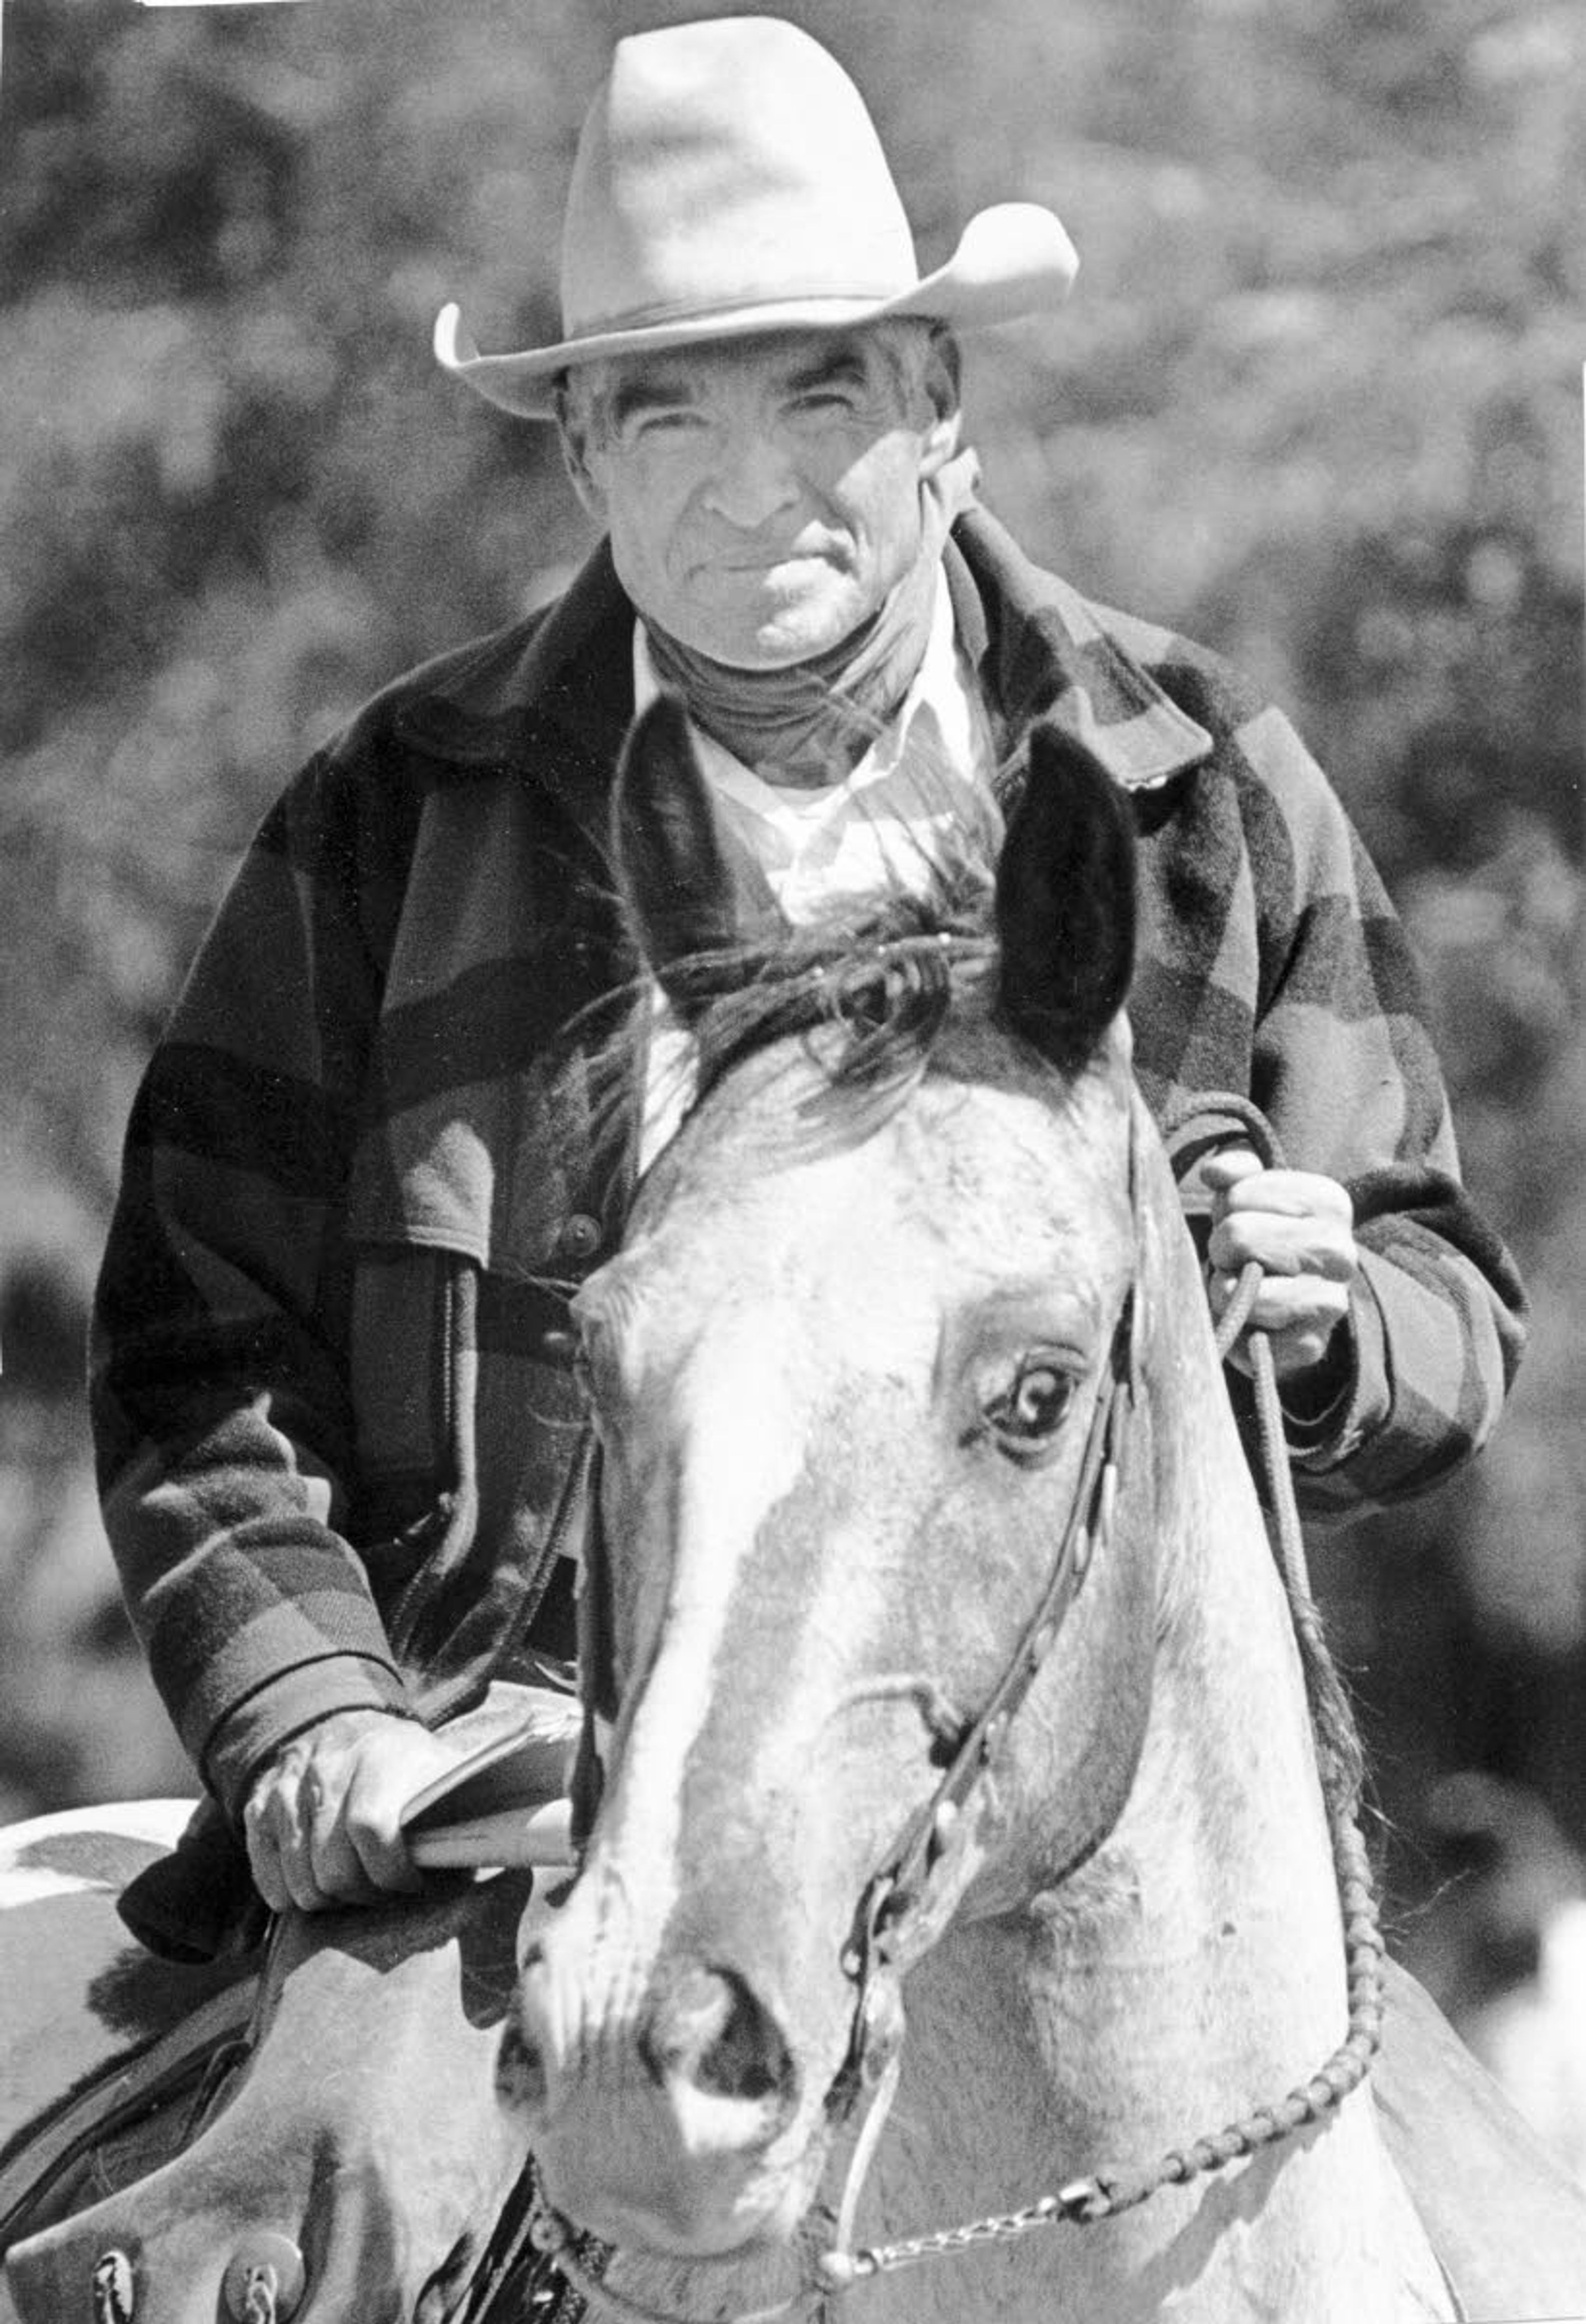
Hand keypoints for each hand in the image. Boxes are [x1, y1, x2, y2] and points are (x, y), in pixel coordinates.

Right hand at [243, 1709, 460, 1914]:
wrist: (348, 1727)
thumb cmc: (406, 1767)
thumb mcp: (441, 1773)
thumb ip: (467, 1807)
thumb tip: (505, 1851)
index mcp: (381, 1757)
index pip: (372, 1828)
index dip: (393, 1872)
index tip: (413, 1885)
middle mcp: (328, 1768)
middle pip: (332, 1867)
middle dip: (363, 1895)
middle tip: (382, 1892)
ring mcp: (288, 1787)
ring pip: (299, 1880)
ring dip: (329, 1900)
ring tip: (355, 1887)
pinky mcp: (259, 1806)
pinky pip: (266, 1876)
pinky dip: (289, 1894)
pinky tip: (318, 1883)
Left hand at [1202, 1150, 1356, 1386]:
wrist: (1287, 1299)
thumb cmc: (1262, 1232)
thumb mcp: (1249, 1190)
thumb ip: (1234, 1169)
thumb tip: (1214, 1172)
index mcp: (1329, 1202)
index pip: (1236, 1196)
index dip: (1225, 1209)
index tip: (1243, 1219)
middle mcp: (1340, 1251)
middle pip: (1238, 1236)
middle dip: (1222, 1248)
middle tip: (1237, 1258)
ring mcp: (1331, 1302)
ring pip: (1241, 1291)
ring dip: (1223, 1289)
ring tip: (1241, 1286)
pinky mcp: (1310, 1346)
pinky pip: (1247, 1338)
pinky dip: (1233, 1330)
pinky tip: (1248, 1319)